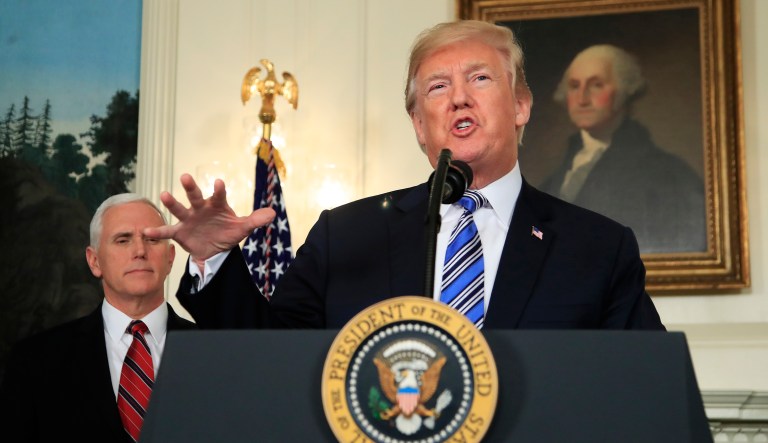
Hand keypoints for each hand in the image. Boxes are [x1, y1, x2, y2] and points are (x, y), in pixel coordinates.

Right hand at [144, 173, 275, 260]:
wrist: (215, 249)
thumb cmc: (228, 233)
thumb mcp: (243, 229)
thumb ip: (255, 220)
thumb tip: (273, 213)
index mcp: (217, 205)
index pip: (219, 196)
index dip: (218, 190)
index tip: (218, 183)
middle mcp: (201, 209)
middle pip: (195, 196)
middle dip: (191, 187)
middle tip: (185, 177)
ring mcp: (189, 219)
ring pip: (180, 209)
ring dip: (172, 203)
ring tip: (164, 194)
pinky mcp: (180, 231)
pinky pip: (168, 231)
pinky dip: (157, 232)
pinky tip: (146, 231)